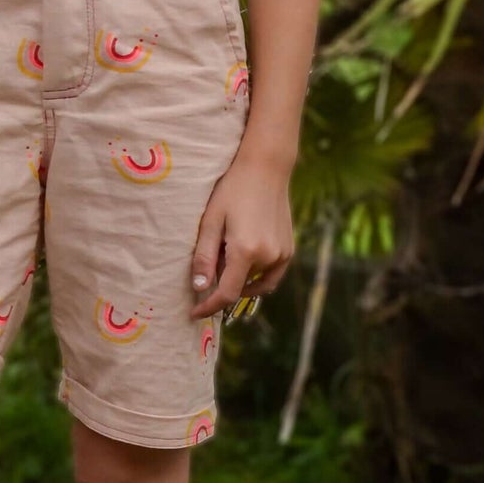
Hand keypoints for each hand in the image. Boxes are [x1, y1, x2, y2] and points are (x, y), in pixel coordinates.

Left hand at [190, 147, 295, 322]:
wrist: (266, 168)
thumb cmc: (232, 190)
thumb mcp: (210, 221)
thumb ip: (204, 257)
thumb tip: (199, 288)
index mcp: (245, 251)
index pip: (226, 294)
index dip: (208, 307)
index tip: (194, 314)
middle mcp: (268, 257)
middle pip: (238, 285)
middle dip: (221, 278)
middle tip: (214, 251)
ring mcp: (282, 255)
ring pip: (253, 282)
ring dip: (238, 276)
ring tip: (228, 246)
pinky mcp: (289, 250)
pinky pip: (270, 275)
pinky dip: (255, 276)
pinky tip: (245, 258)